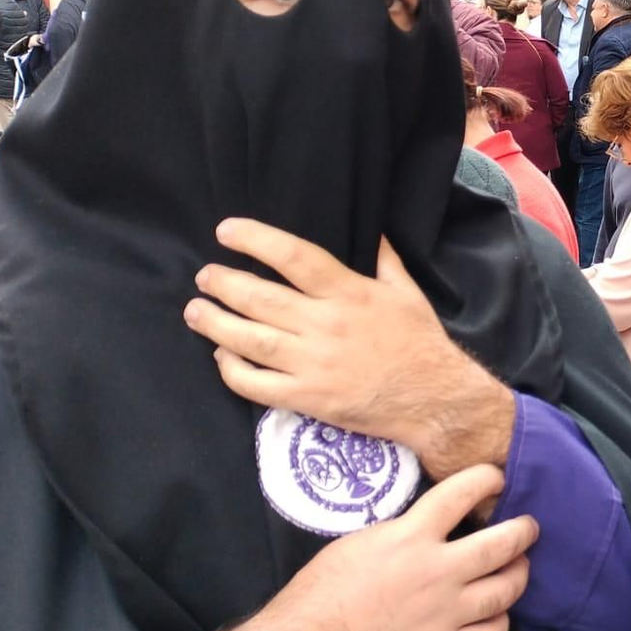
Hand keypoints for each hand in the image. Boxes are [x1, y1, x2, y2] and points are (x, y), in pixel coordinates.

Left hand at [182, 219, 513, 479]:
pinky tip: (221, 355)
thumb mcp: (408, 293)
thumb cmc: (421, 343)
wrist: (434, 399)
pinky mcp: (307, 398)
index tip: (226, 231)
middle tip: (204, 276)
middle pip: (259, 298)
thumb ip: (385, 261)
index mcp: (350, 294)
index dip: (255, 240)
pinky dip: (231, 368)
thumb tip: (374, 231)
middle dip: (223, 283)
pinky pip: (255, 384)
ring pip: (248, 339)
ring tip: (196, 311)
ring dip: (214, 322)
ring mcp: (313, 364)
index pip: (294, 257)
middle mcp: (326, 325)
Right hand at [194, 466, 534, 630]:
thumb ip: (404, 532)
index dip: (486, 480)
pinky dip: (500, 623)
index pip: (461, 494)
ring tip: (517, 567)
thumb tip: (433, 526)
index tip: (496, 478)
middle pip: (501, 545)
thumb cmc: (320, 592)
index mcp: (410, 538)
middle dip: (523, 531)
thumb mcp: (360, 543)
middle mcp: (436, 573)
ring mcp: (444, 615)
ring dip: (518, 574)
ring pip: (505, 590)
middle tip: (528, 527)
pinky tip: (495, 615)